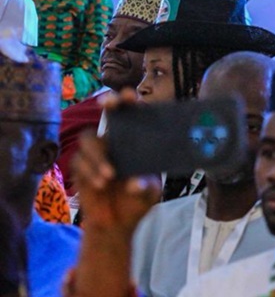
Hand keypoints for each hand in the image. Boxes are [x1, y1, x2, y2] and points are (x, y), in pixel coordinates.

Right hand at [72, 89, 160, 235]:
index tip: (129, 95)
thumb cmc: (138, 200)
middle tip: (108, 105)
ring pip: (89, 139)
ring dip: (98, 156)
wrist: (117, 223)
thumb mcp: (149, 193)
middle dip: (108, 105)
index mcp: (136, 141)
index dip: (129, 101)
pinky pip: (79, 161)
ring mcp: (96, 152)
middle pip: (106, 115)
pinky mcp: (80, 166)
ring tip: (110, 176)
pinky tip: (100, 184)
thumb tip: (135, 183)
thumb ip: (145, 186)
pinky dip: (90, 171)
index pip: (133, 115)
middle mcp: (115, 141)